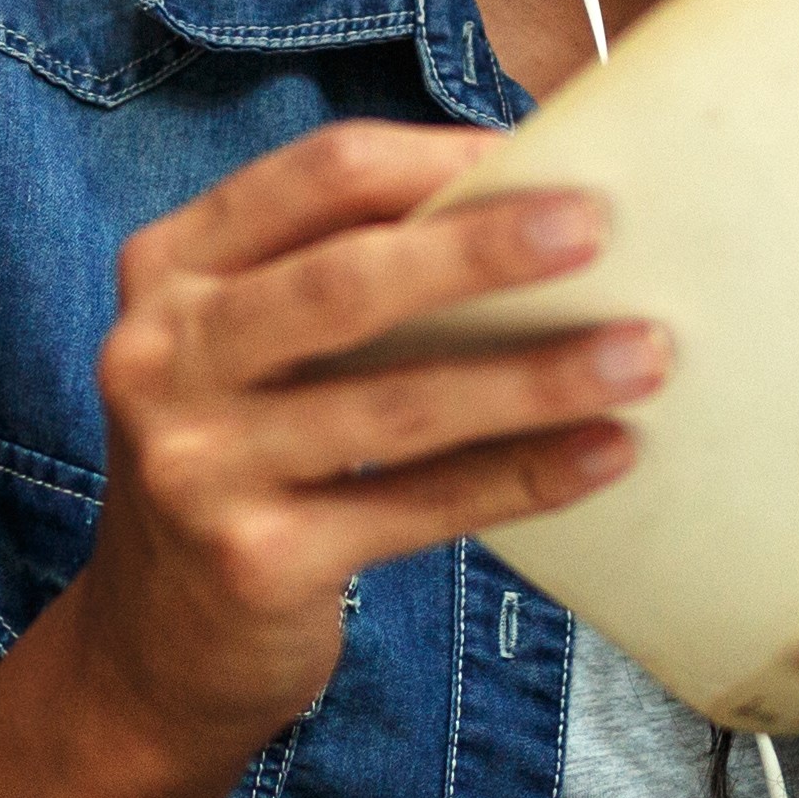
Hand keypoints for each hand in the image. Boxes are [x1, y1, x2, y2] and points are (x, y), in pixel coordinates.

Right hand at [60, 122, 665, 767]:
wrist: (157, 643)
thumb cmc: (244, 452)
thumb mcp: (250, 344)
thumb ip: (344, 270)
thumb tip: (536, 204)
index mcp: (171, 265)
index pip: (317, 177)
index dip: (437, 159)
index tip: (547, 154)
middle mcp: (163, 355)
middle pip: (346, 280)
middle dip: (482, 250)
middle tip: (598, 229)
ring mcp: (198, 465)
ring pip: (396, 402)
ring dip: (534, 376)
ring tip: (641, 355)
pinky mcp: (254, 563)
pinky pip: (417, 507)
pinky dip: (521, 477)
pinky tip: (605, 453)